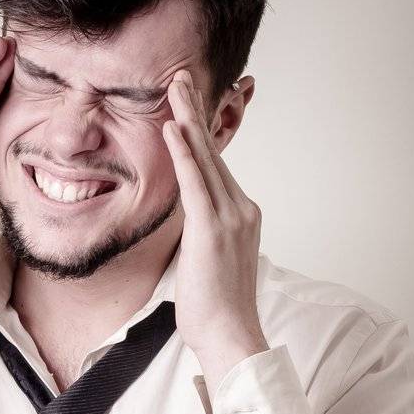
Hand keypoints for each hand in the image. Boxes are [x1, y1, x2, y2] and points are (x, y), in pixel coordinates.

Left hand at [162, 69, 268, 394]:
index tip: (187, 104)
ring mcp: (231, 217)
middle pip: (213, 152)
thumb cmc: (216, 310)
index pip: (215, 166)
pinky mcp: (213, 230)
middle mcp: (242, 209)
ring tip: (175, 87)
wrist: (231, 337)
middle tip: (181, 77)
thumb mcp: (208, 263)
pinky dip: (183, 153)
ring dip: (188, 119)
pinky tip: (172, 127)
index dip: (200, 132)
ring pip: (206, 159)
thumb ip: (201, 237)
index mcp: (241, 215)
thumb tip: (188, 230)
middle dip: (196, 111)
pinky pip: (196, 183)